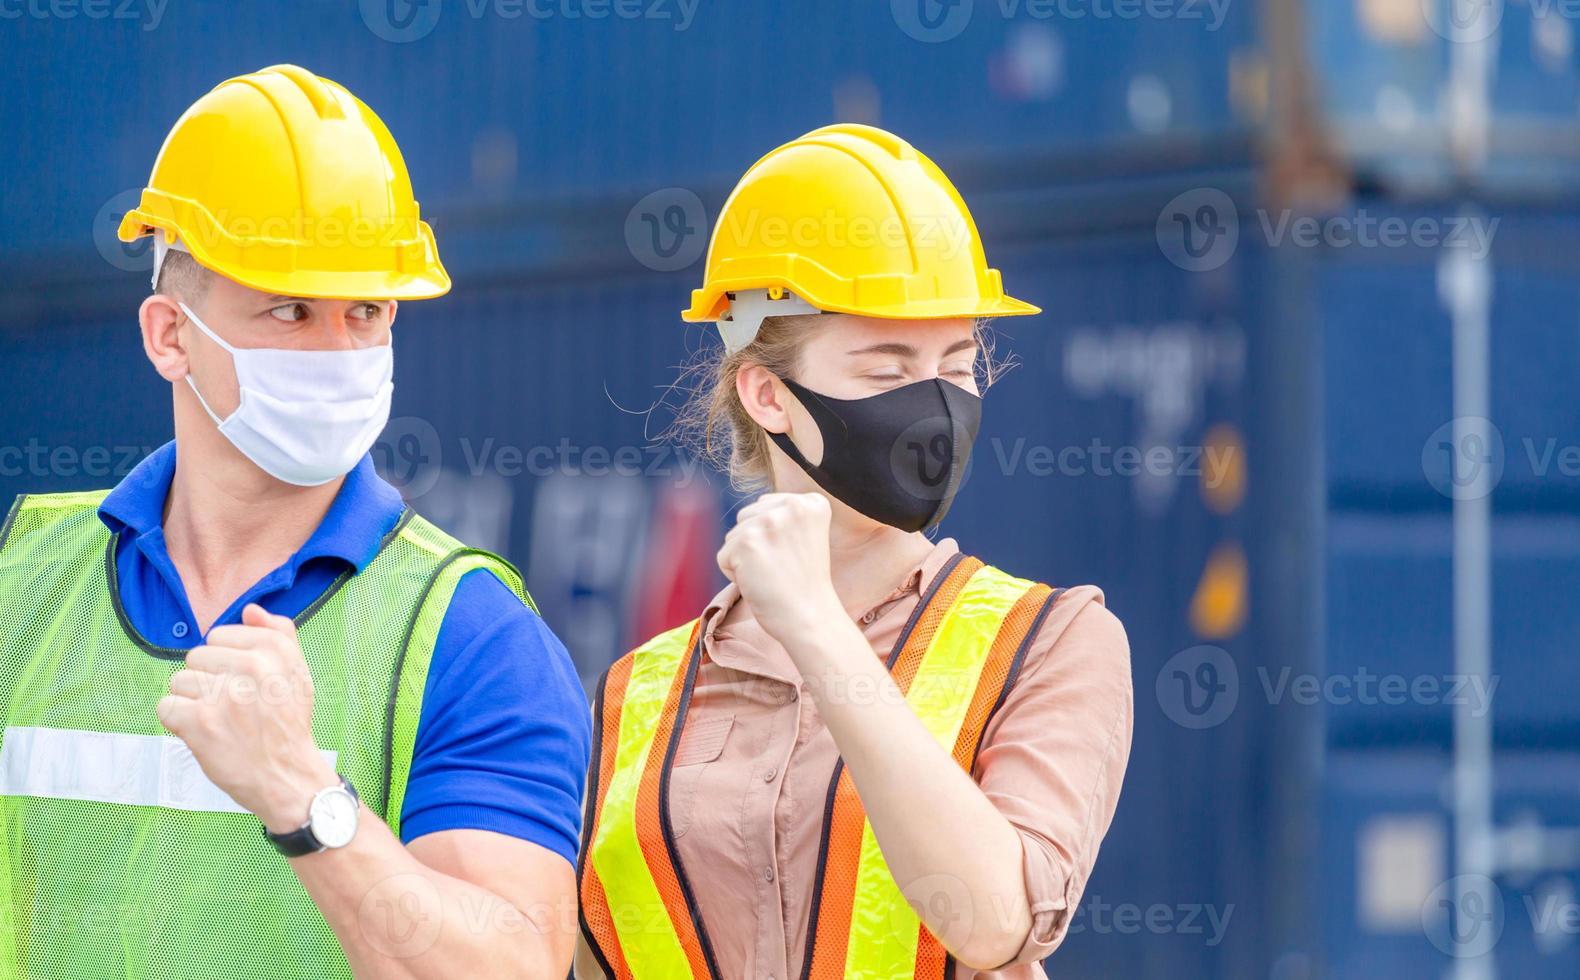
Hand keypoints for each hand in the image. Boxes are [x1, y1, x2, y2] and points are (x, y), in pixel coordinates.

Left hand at [157, 603, 338, 833]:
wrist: (287, 777)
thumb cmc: (287, 725)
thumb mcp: (297, 674)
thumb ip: (280, 635)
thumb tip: (250, 609)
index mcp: (274, 650)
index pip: (219, 637)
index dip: (226, 663)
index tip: (245, 686)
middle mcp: (251, 667)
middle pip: (196, 657)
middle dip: (207, 682)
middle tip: (232, 709)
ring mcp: (224, 695)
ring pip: (179, 681)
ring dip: (191, 704)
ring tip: (218, 722)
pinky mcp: (200, 722)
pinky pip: (165, 707)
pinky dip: (177, 723)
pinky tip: (201, 734)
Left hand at [717, 492, 841, 642]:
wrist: (810, 618)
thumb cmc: (804, 584)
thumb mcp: (805, 537)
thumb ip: (782, 517)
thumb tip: (745, 515)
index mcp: (811, 502)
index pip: (766, 507)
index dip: (773, 537)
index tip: (794, 556)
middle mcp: (792, 506)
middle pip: (747, 518)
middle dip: (755, 544)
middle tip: (781, 567)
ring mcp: (768, 522)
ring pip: (733, 536)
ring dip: (744, 559)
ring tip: (771, 575)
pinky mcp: (746, 542)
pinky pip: (723, 556)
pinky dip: (734, 575)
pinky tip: (759, 583)